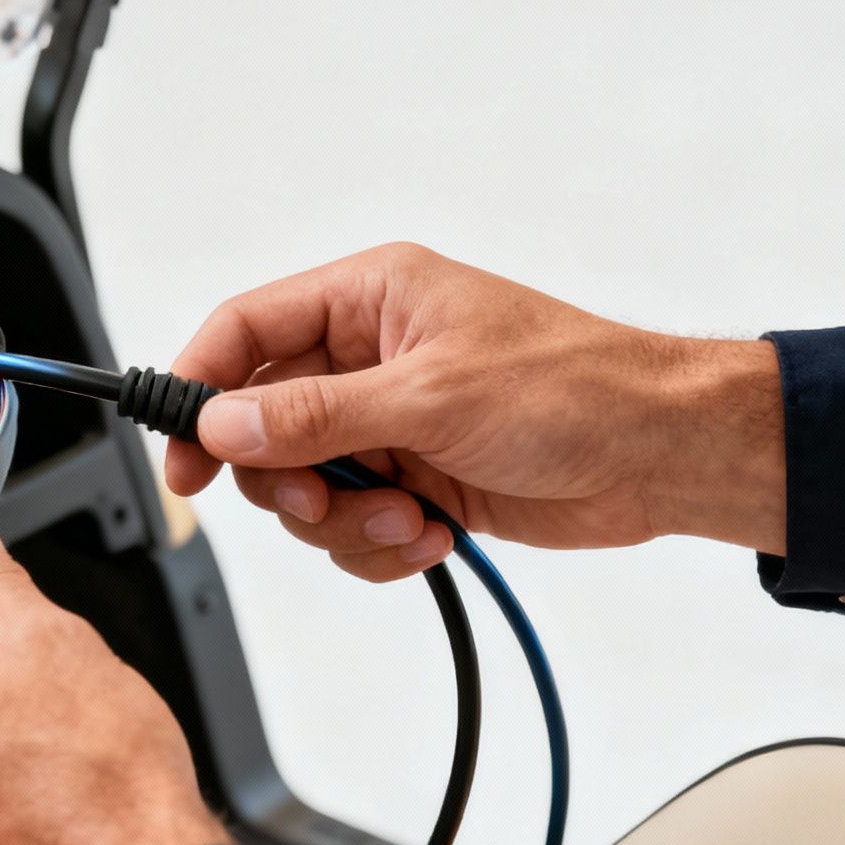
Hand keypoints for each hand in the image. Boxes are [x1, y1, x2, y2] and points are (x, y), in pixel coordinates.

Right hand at [166, 242, 785, 580]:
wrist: (661, 456)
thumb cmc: (576, 388)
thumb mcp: (431, 396)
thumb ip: (315, 414)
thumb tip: (225, 425)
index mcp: (369, 300)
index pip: (245, 330)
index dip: (200, 388)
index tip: (183, 457)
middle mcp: (370, 357)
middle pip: (262, 425)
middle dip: (287, 479)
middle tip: (321, 499)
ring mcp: (390, 423)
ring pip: (304, 486)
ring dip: (345, 521)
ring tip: (409, 520)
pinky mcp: (415, 480)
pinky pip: (353, 525)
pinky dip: (382, 545)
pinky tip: (435, 533)